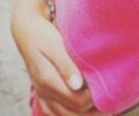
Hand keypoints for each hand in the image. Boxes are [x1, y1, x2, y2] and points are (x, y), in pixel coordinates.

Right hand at [11, 0, 99, 114]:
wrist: (26, 31)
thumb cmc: (43, 34)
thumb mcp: (54, 44)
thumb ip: (66, 64)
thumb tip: (77, 85)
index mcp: (48, 80)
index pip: (76, 101)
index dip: (94, 99)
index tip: (108, 89)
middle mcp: (44, 91)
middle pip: (73, 112)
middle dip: (93, 111)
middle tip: (111, 102)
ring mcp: (42, 94)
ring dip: (83, 114)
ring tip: (102, 108)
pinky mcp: (42, 94)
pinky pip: (56, 113)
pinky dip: (71, 113)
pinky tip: (84, 109)